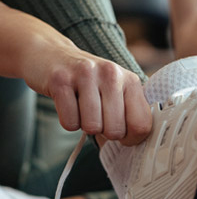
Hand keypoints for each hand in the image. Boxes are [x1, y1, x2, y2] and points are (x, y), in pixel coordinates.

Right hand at [0, 3, 151, 145]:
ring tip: (83, 108)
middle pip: (115, 130)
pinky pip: (69, 122)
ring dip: (85, 125)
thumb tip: (136, 143)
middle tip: (98, 117)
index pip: (141, 124)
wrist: (52, 55)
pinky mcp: (61, 80)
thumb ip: (131, 112)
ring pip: (92, 127)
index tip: (123, 135)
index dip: (131, 138)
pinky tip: (69, 105)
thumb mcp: (117, 90)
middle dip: (105, 132)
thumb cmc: (90, 81)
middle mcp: (111, 74)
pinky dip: (69, 121)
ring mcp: (86, 75)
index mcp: (131, 80)